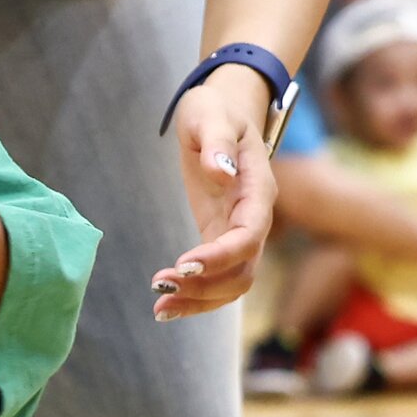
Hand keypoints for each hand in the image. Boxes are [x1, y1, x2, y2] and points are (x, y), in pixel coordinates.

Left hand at [153, 69, 277, 318]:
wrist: (222, 109)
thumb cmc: (216, 108)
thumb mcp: (210, 114)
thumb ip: (216, 142)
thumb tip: (220, 172)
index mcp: (258, 190)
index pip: (248, 235)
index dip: (220, 256)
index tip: (184, 264)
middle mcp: (254, 217)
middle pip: (243, 271)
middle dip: (205, 286)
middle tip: (160, 286)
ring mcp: (239, 230)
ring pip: (232, 283)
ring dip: (198, 301)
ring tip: (159, 308)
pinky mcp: (220, 236)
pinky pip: (216, 278)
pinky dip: (194, 296)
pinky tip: (165, 306)